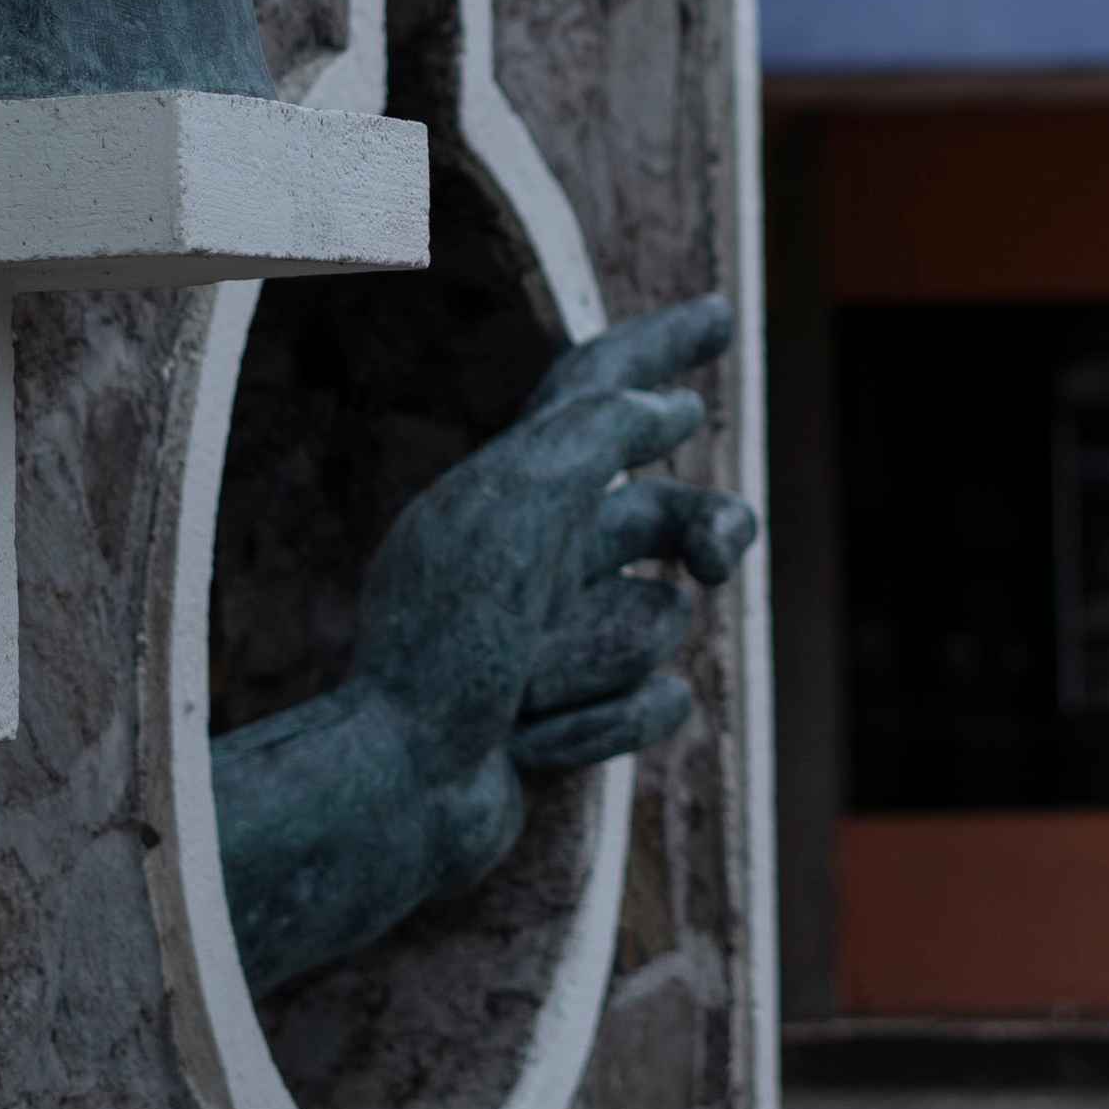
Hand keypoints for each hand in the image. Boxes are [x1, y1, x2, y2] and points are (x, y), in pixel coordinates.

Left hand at [213, 293, 759, 994]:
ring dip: (599, 658)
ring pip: (662, 622)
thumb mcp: (511, 510)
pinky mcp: (577, 711)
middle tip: (717, 560)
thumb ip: (594, 435)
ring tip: (521, 687)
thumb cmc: (439, 642)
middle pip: (665, 515)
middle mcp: (538, 550)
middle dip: (707, 533)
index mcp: (511, 486)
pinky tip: (531, 741)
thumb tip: (667, 408)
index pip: (597, 386)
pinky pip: (658, 703)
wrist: (388, 790)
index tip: (720, 317)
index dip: (660, 345)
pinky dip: (604, 723)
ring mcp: (558, 634)